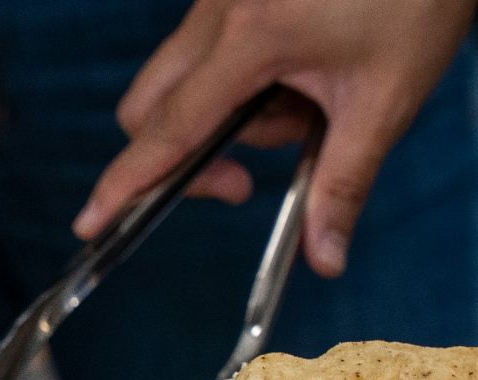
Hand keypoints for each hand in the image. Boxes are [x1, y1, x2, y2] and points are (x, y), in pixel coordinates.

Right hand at [71, 0, 477, 277]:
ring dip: (228, 119)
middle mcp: (218, 12)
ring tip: (307, 104)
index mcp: (252, 37)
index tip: (90, 221)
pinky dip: (239, 85)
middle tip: (246, 180)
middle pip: (149, 108)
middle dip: (183, 158)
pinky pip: (206, 55)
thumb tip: (324, 258)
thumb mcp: (387, 98)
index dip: (127, 182)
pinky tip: (300, 72)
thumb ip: (345, 182)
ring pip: (179, 84)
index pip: (170, 129)